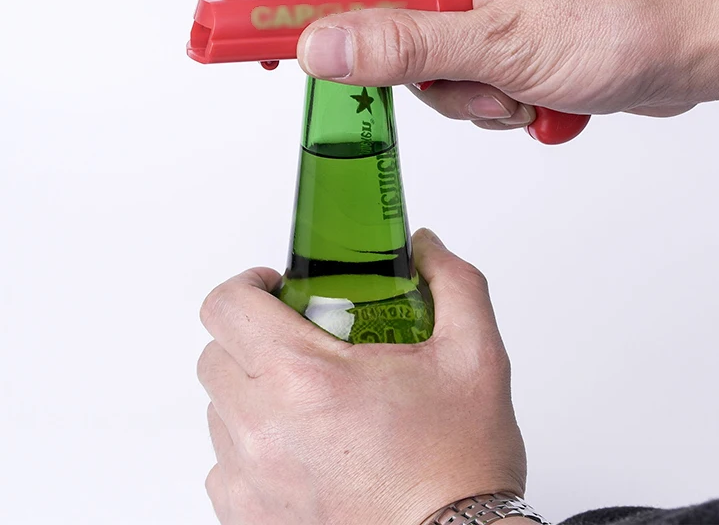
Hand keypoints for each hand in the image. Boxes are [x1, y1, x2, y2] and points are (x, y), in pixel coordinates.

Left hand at [197, 229, 526, 524]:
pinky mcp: (250, 520)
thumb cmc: (460, 463)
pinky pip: (224, 465)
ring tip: (311, 398)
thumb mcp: (475, 354)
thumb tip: (425, 246)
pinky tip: (303, 446)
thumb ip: (452, 282)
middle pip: (216, 353)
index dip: (248, 284)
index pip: (227, 306)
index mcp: (306, 378)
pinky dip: (252, 445)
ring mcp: (250, 482)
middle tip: (304, 341)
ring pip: (219, 409)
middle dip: (255, 334)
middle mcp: (264, 430)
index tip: (276, 287)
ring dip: (254, 390)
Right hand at [291, 0, 718, 130]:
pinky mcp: (502, 34)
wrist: (692, 51)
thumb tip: (320, 46)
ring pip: (424, 61)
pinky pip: (460, 77)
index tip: (258, 32)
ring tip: (514, 93)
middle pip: (387, 20)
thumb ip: (403, 46)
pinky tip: (527, 99)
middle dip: (416, 70)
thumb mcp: (499, 42)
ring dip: (462, 94)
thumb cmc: (619, 25)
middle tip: (460, 82)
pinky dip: (485, 100)